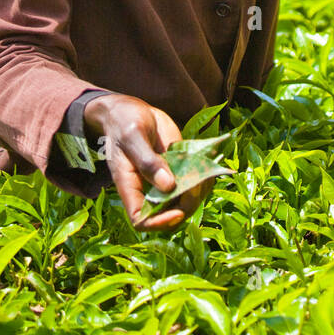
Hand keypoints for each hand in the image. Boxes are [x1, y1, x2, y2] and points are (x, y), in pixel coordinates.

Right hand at [83, 93, 209, 231]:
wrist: (132, 111)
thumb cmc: (124, 122)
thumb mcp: (133, 137)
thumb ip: (148, 161)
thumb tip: (168, 186)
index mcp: (130, 186)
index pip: (141, 220)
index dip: (159, 223)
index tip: (177, 212)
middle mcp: (148, 189)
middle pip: (168, 215)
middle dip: (186, 206)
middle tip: (197, 184)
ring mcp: (165, 180)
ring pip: (185, 202)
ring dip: (199, 192)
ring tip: (205, 171)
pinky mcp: (179, 169)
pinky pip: (194, 183)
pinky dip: (205, 178)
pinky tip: (209, 164)